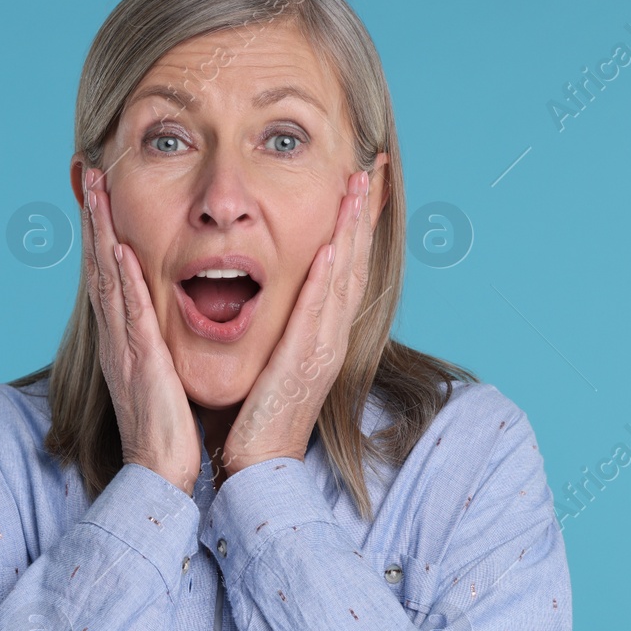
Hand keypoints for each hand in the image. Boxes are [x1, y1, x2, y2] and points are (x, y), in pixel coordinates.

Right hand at [81, 167, 201, 495]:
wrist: (160, 471)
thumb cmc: (168, 426)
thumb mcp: (161, 372)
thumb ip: (157, 341)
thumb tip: (161, 314)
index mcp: (125, 337)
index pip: (111, 272)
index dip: (102, 229)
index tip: (100, 191)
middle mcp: (117, 336)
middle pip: (99, 265)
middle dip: (94, 217)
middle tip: (90, 173)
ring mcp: (124, 348)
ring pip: (107, 279)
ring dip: (100, 233)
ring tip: (96, 192)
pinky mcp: (139, 364)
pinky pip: (128, 316)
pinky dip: (121, 282)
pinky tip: (118, 252)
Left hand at [217, 168, 376, 477]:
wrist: (258, 465)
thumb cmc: (258, 416)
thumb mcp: (275, 359)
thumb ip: (281, 325)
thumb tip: (277, 294)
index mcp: (322, 333)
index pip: (345, 266)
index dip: (356, 222)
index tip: (361, 182)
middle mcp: (330, 337)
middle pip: (356, 262)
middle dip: (364, 212)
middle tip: (373, 166)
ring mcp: (322, 350)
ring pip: (345, 279)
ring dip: (353, 230)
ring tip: (358, 187)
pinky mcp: (303, 366)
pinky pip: (319, 314)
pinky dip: (328, 279)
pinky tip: (333, 247)